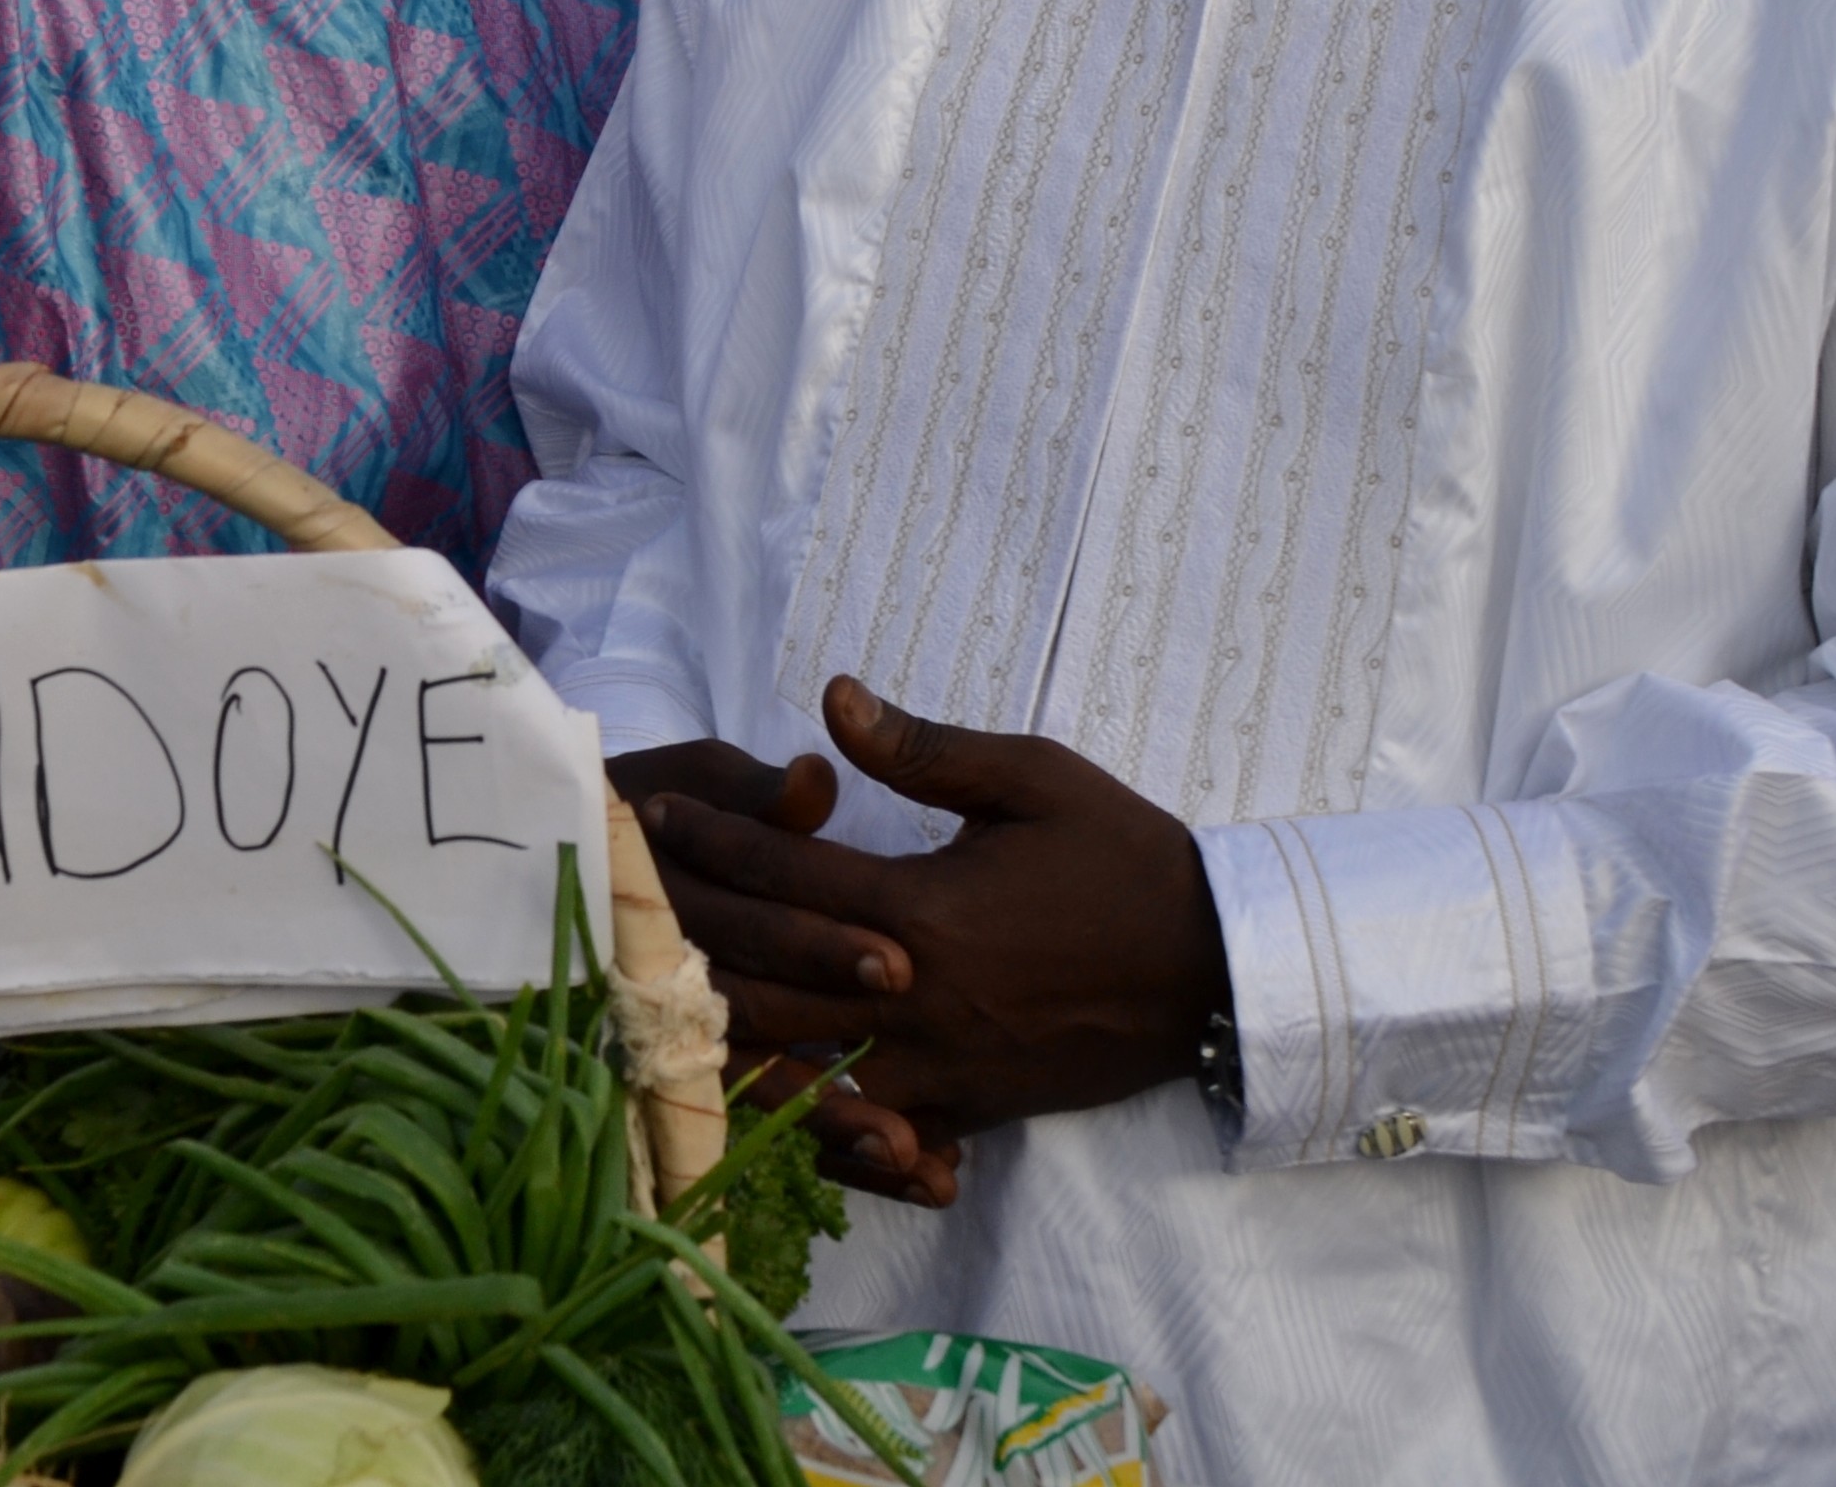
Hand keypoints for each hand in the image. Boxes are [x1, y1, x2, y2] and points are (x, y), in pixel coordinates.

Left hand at [628, 677, 1226, 1202]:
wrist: (1212, 970)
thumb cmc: (1122, 857)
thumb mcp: (1033, 778)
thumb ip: (924, 749)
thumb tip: (831, 699)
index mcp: (921, 910)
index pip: (785, 874)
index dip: (713, 839)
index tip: (653, 816)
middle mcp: (913, 999)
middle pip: (764, 981)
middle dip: (690, 946)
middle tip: (623, 917)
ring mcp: (935, 1068)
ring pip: (798, 1072)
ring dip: (724, 1043)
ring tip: (656, 1012)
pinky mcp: (964, 1112)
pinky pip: (868, 1135)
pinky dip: (808, 1126)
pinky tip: (757, 1111)